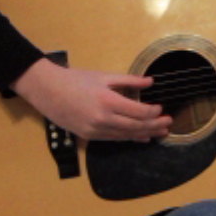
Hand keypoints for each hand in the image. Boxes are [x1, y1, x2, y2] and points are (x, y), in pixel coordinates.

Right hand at [11, 58, 171, 141]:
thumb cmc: (76, 79)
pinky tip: (141, 138)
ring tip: (160, 133)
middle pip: (135, 126)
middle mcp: (102, 118)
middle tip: (168, 124)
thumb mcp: (104, 76)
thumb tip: (150, 81)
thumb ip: (129, 80)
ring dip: (145, 134)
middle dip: (154, 126)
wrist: (47, 90)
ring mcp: (94, 130)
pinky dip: (129, 138)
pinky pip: (113, 139)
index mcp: (108, 100)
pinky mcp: (88, 136)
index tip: (161, 108)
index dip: (153, 112)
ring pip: (126, 135)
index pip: (138, 112)